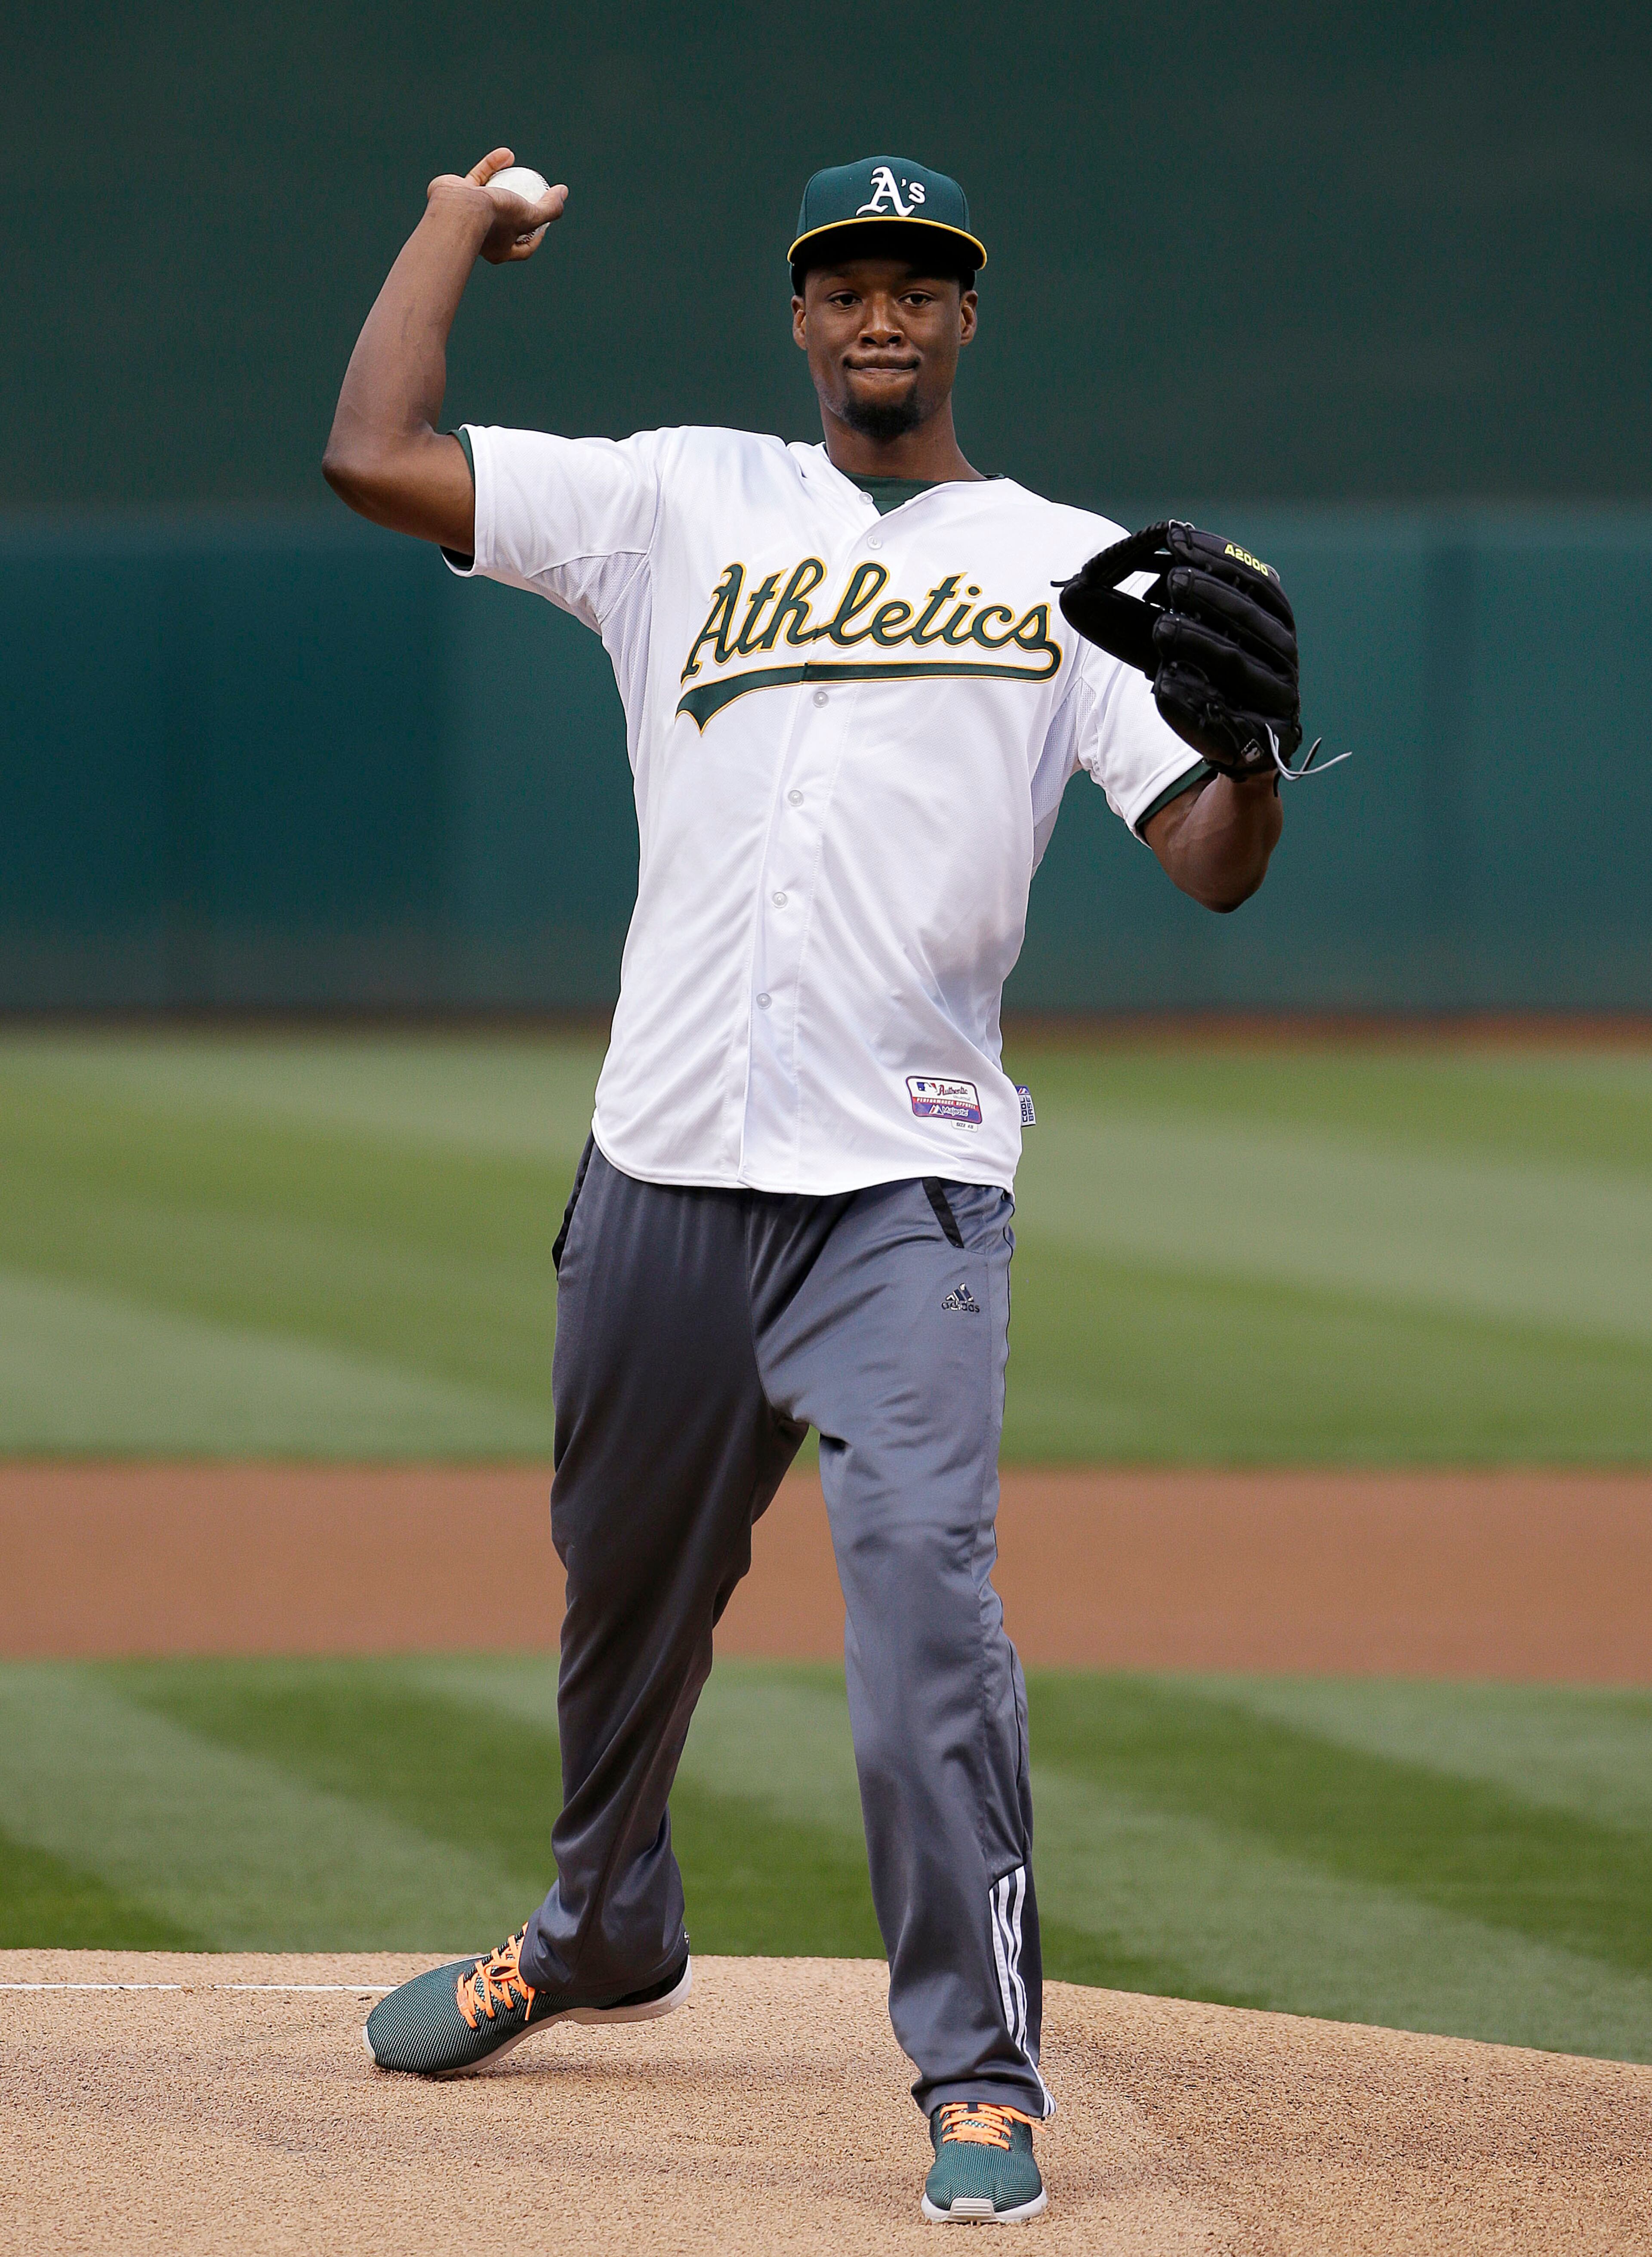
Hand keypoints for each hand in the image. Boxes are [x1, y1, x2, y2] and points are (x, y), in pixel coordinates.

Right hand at [427, 147, 568, 265]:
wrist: (457, 207)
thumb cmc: (496, 217)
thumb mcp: (529, 216)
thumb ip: (549, 209)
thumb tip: (563, 193)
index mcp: (500, 251)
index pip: (525, 247)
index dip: (538, 236)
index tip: (547, 222)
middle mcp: (484, 235)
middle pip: (508, 222)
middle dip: (521, 207)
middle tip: (534, 193)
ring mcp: (469, 215)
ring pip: (492, 195)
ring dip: (508, 179)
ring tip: (521, 168)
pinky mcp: (458, 194)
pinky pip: (479, 177)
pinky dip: (492, 165)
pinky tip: (506, 154)